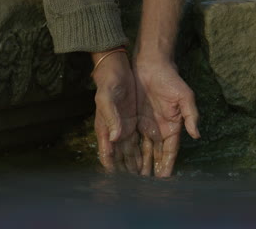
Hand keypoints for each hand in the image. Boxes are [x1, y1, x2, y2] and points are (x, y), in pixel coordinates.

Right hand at [91, 50, 141, 172]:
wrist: (118, 68)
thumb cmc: (108, 83)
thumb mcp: (107, 98)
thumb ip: (111, 117)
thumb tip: (115, 138)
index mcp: (106, 128)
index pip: (108, 154)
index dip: (112, 168)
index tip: (119, 183)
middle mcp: (115, 132)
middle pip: (121, 158)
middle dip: (128, 173)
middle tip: (138, 187)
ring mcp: (125, 127)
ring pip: (131, 153)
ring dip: (137, 166)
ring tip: (146, 181)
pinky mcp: (135, 122)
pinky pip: (140, 142)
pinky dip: (143, 154)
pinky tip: (149, 163)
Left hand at [134, 58, 199, 176]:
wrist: (152, 65)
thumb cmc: (171, 80)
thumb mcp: (185, 97)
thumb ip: (191, 116)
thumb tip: (197, 135)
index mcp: (173, 127)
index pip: (170, 151)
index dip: (167, 165)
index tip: (164, 180)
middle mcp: (160, 129)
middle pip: (156, 155)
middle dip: (152, 170)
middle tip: (145, 186)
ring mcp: (147, 125)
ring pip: (143, 150)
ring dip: (140, 164)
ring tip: (134, 180)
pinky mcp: (135, 120)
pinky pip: (132, 139)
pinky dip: (129, 151)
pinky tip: (125, 162)